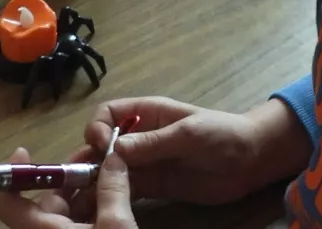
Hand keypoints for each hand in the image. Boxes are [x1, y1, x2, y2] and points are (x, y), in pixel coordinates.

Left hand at [0, 148, 136, 228]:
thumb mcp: (118, 227)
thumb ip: (113, 190)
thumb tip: (113, 157)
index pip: (8, 205)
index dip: (11, 177)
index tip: (26, 152)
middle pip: (45, 201)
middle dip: (69, 176)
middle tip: (98, 156)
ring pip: (64, 212)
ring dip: (86, 190)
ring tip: (112, 172)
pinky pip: (77, 224)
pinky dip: (92, 208)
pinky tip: (114, 195)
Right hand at [82, 97, 312, 206]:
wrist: (250, 160)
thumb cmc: (222, 134)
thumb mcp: (188, 134)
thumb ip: (153, 142)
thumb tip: (113, 149)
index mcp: (147, 113)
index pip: (108, 114)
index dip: (98, 128)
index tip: (100, 145)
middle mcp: (140, 136)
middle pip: (101, 145)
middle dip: (85, 159)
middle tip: (71, 181)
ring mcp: (144, 162)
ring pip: (108, 170)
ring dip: (91, 182)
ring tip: (76, 199)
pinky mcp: (152, 185)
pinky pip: (123, 189)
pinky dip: (107, 197)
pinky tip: (97, 209)